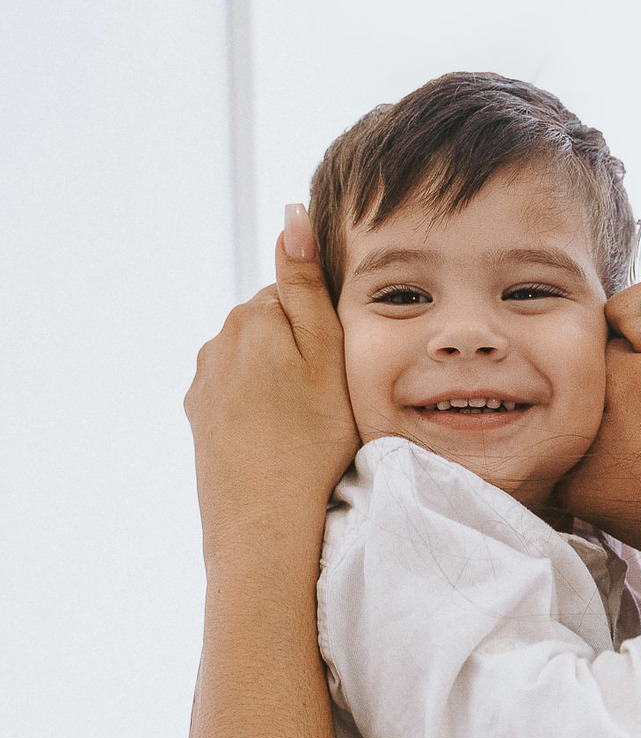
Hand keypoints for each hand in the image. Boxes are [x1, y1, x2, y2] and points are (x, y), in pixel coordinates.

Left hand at [184, 208, 359, 563]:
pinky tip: (282, 438)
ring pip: (256, 362)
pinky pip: (239, 395)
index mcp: (253, 315)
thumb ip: (307, 282)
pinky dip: (261, 409)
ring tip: (309, 423)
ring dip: (281, 380)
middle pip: (273, 326)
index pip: (296, 295)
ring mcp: (204, 381)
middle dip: (300, 350)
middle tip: (332, 397)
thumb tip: (291, 213)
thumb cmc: (314, 440)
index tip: (344, 364)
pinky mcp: (200, 417)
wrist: (265, 524)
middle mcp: (218, 341)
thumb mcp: (329, 355)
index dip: (328, 327)